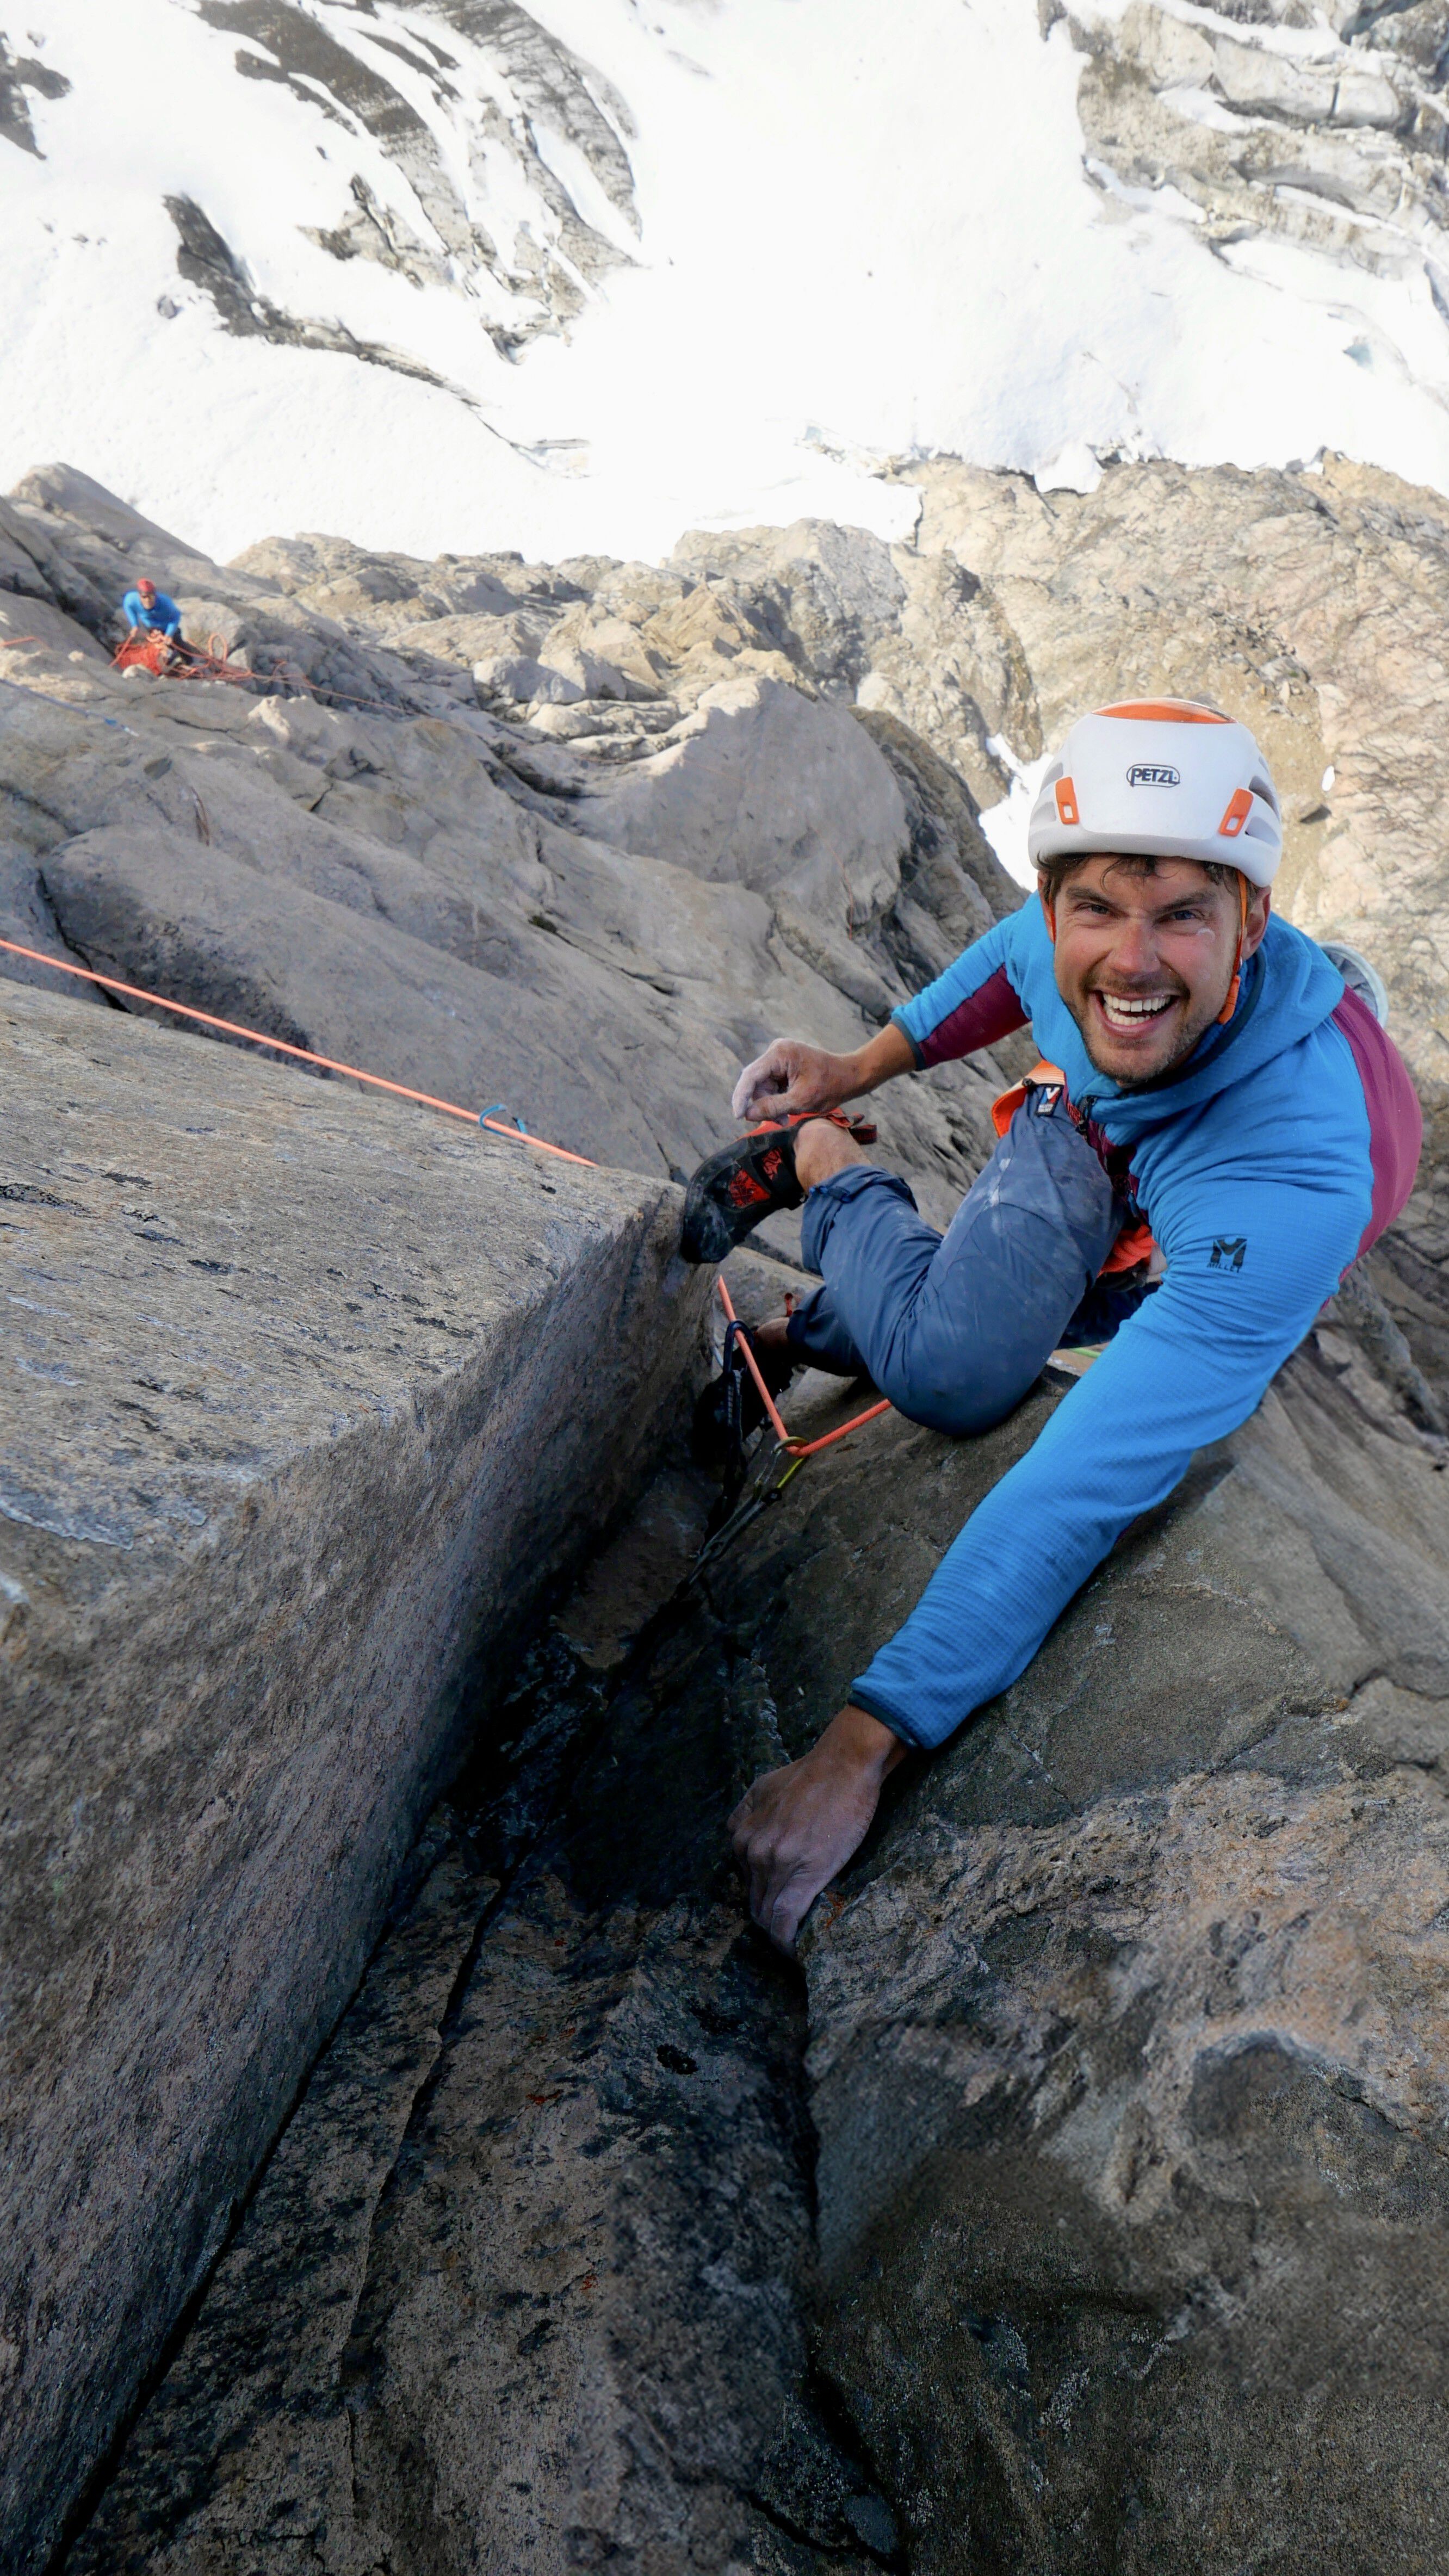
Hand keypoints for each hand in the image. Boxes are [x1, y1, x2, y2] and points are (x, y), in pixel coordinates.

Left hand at [729, 1704, 905, 1952]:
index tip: (776, 1907)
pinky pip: (785, 1919)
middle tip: (789, 1928)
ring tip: (793, 1942)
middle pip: (754, 1901)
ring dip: (778, 1932)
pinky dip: (785, 1941)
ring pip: (768, 1913)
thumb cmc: (811, 1773)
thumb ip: (746, 1811)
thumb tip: (741, 1830)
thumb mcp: (762, 1786)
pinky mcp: (803, 1875)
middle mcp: (752, 1850)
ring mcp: (775, 1863)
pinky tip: (792, 1952)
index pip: (745, 1881)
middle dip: (768, 1918)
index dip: (761, 1897)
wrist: (844, 1765)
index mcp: (743, 1834)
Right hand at [731, 1038, 850, 1123]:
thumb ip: (773, 1107)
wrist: (850, 1076)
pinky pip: (771, 1084)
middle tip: (779, 1122)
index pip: (750, 1076)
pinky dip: (777, 1099)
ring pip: (763, 1086)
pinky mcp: (783, 1064)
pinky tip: (788, 1108)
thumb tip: (747, 1115)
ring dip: (771, 1104)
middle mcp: (776, 1050)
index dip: (741, 1097)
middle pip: (756, 1082)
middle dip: (763, 1104)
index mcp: (780, 1053)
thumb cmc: (830, 1086)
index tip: (738, 1117)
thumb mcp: (801, 1101)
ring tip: (786, 1118)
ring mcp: (779, 1056)